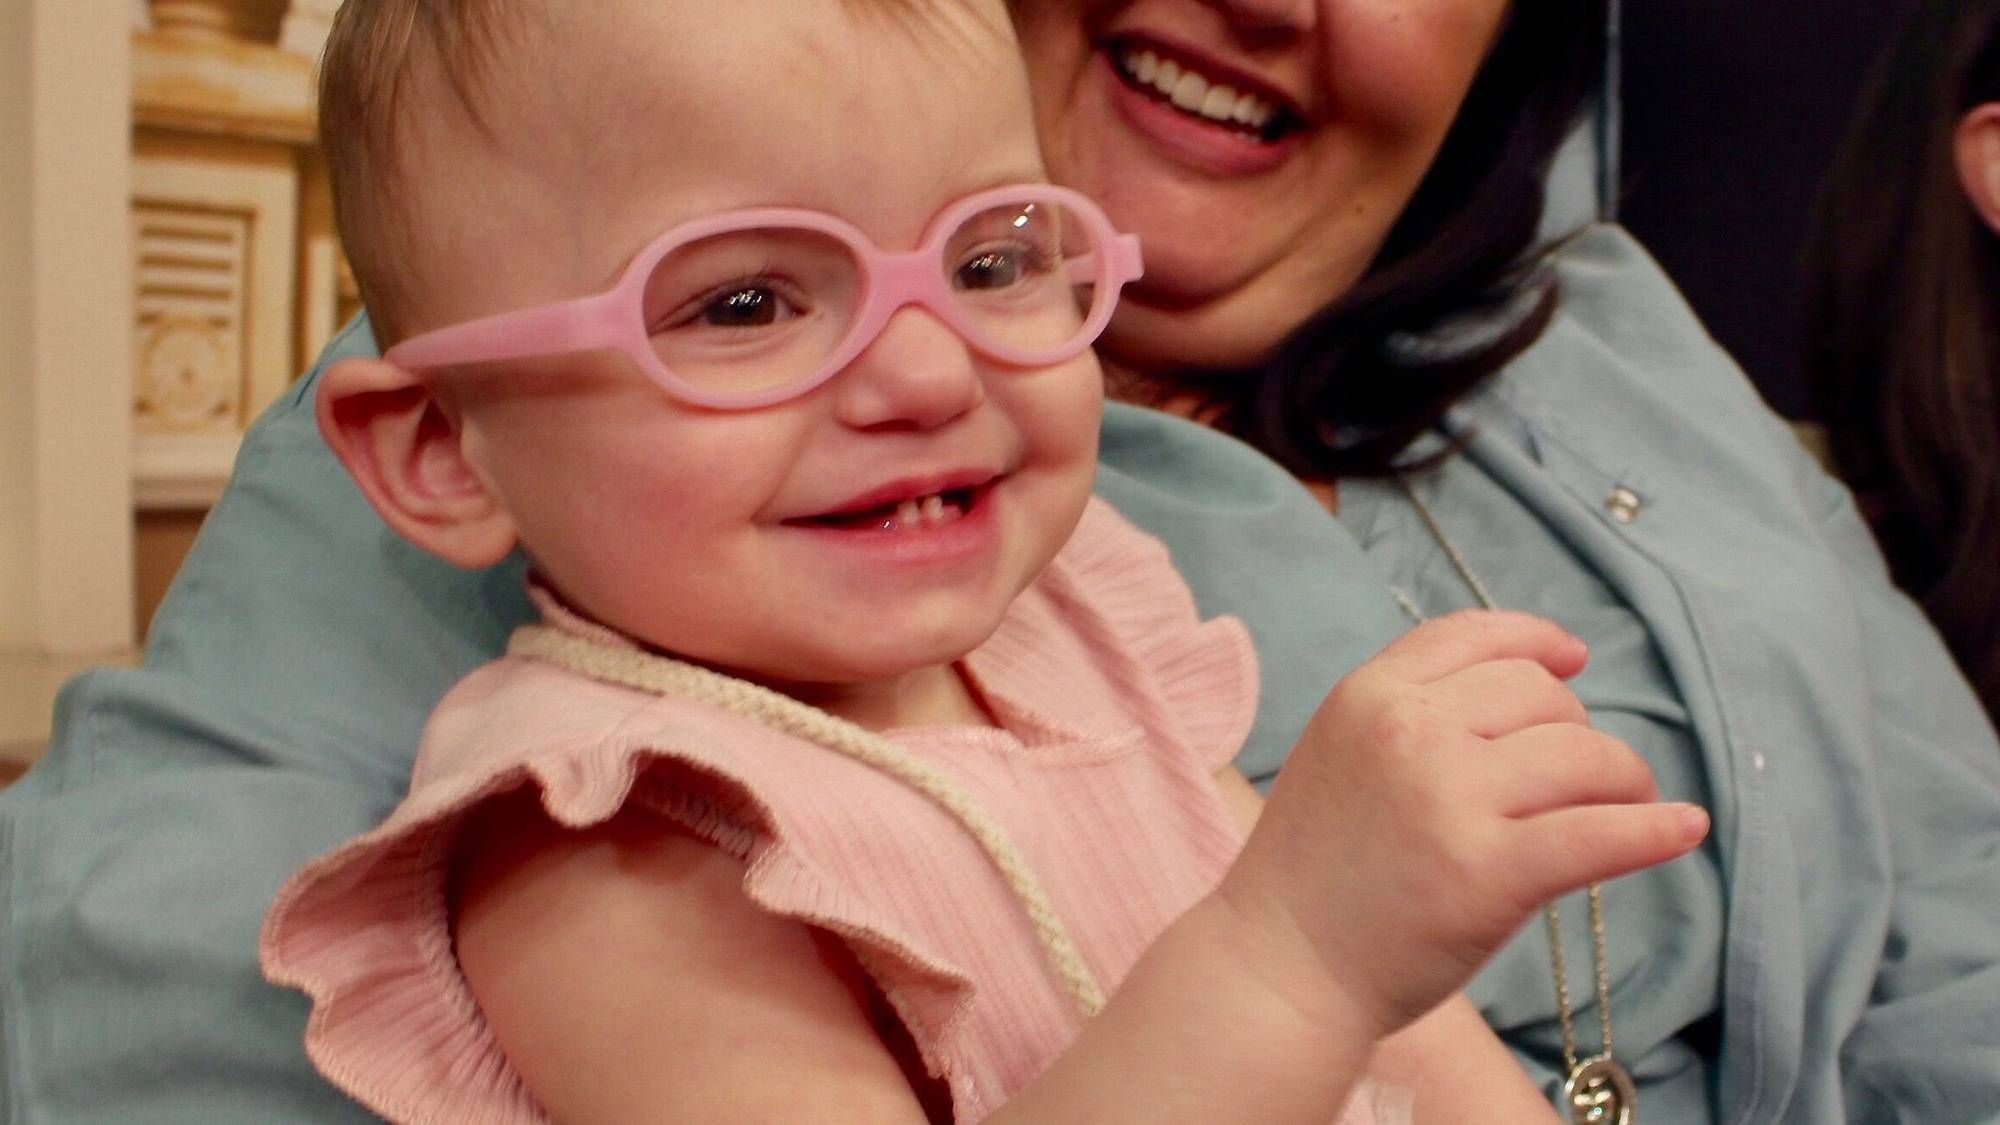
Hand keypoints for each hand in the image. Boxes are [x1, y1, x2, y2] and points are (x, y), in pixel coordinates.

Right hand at [1215, 610, 1707, 1037]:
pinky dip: (1654, 830)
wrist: (1280, 967)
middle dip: (1575, 730)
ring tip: (1627, 807)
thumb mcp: (1339, 753)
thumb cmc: (1315, 871)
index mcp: (1368, 695)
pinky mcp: (1490, 873)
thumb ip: (1410, 712)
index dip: (1536, 641)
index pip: (1475, 636)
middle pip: (1540, 695)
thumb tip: (1541, 679)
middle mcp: (1410, 732)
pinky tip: (1682, 829)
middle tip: (1579, 777)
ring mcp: (1451, 800)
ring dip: (1622, 779)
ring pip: (1583, 757)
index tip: (1573, 661)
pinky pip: (1600, 835)